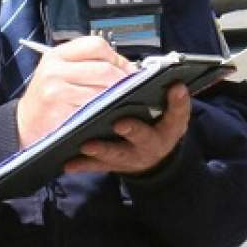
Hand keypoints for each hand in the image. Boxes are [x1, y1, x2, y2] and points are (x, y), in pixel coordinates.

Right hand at [15, 36, 134, 148]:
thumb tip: (126, 68)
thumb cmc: (46, 97)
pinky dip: (105, 111)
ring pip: (102, 90)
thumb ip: (87, 64)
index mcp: (56, 55)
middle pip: (103, 68)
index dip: (116, 57)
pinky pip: (94, 109)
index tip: (125, 69)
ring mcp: (56, 91)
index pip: (96, 45)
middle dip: (122, 80)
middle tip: (130, 89)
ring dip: (116, 98)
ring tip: (118, 101)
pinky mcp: (60, 112)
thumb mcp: (59, 71)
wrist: (25, 123)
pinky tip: (105, 113)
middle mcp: (54, 70)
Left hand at [63, 82, 189, 175]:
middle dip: (133, 130)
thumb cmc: (158, 125)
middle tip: (120, 123)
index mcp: (168, 128)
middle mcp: (150, 145)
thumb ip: (171, 99)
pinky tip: (68, 163)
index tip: (175, 87)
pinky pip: (96, 166)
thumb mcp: (171, 113)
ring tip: (87, 144)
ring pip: (117, 155)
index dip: (177, 103)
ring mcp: (131, 157)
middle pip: (144, 138)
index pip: (177, 115)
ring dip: (102, 150)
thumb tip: (172, 80)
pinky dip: (82, 165)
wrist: (152, 157)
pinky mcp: (112, 165)